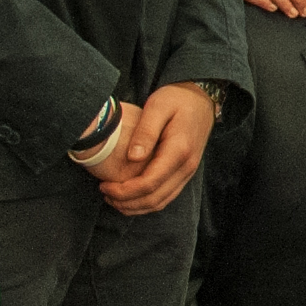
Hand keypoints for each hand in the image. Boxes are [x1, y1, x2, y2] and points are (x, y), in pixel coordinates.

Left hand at [91, 82, 217, 214]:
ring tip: (113, 199)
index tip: (104, 186)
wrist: (201, 99)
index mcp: (179, 151)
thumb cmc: (177, 99)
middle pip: (155, 198)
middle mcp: (186, 166)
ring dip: (136, 206)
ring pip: (161, 202)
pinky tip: (131, 197)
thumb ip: (145, 132)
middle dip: (127, 203)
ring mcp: (188, 172)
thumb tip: (132, 157)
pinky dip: (147, 202)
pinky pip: (166, 196)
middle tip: (105, 195)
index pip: (150, 183)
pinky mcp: (185, 173)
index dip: (124, 191)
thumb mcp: (157, 106)